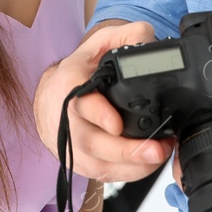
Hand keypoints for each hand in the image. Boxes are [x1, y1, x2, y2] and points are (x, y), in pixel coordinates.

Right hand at [33, 20, 172, 181]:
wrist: (52, 97)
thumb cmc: (79, 71)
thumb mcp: (100, 44)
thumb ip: (127, 35)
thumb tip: (148, 40)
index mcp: (69, 86)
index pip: (79, 103)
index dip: (98, 114)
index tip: (116, 123)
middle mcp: (66, 119)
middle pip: (91, 143)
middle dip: (125, 151)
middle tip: (156, 149)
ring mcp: (72, 146)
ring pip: (98, 165)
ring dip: (132, 166)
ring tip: (160, 155)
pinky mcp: (81, 163)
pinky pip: (104, 175)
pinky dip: (128, 174)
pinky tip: (148, 164)